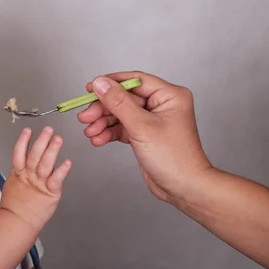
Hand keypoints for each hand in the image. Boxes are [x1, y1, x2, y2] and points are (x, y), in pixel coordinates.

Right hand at [1, 127, 71, 229]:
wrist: (17, 222)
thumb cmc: (15, 207)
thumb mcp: (12, 185)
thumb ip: (18, 173)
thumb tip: (21, 164)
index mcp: (19, 174)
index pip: (19, 153)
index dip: (23, 141)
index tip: (27, 130)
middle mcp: (29, 176)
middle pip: (34, 155)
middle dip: (42, 140)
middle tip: (48, 129)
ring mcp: (39, 184)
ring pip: (46, 164)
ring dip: (52, 150)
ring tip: (58, 139)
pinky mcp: (50, 193)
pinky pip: (56, 179)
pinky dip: (62, 170)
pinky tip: (67, 161)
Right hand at [77, 71, 212, 203]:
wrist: (183, 188)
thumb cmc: (174, 158)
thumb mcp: (141, 126)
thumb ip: (118, 102)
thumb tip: (101, 83)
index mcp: (169, 95)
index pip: (134, 81)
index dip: (110, 83)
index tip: (90, 89)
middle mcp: (161, 105)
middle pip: (124, 98)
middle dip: (103, 109)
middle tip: (85, 117)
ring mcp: (152, 120)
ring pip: (120, 114)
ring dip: (103, 123)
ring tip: (90, 132)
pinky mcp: (144, 134)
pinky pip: (122, 128)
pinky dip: (109, 133)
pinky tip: (98, 139)